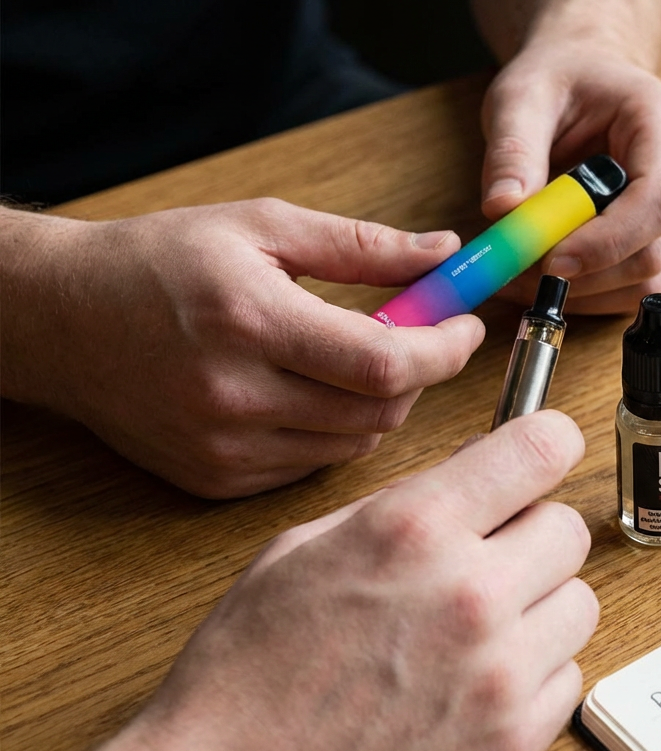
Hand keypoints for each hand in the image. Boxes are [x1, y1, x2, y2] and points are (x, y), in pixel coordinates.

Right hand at [0, 201, 483, 497]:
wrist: (61, 321)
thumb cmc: (159, 262)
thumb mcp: (261, 227)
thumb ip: (362, 245)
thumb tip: (444, 254)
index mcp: (250, 321)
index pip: (383, 362)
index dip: (443, 349)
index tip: (466, 326)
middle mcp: (234, 395)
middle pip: (379, 412)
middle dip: (420, 375)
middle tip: (421, 338)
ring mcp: (222, 448)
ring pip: (354, 445)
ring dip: (380, 406)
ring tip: (360, 361)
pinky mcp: (214, 480)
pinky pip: (312, 467)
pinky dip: (334, 434)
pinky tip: (313, 396)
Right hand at [82, 411, 596, 750]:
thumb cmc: (251, 671)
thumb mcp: (304, 549)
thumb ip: (403, 502)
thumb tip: (476, 467)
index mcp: (413, 532)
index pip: (541, 449)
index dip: (547, 442)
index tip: (543, 451)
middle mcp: (469, 596)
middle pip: (568, 528)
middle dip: (532, 532)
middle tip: (490, 553)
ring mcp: (498, 674)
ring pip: (579, 603)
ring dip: (539, 605)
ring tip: (478, 624)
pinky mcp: (512, 739)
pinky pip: (568, 677)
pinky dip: (535, 674)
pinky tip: (477, 677)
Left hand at [477, 38, 660, 313]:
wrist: (591, 76)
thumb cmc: (564, 80)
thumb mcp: (521, 98)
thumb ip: (511, 153)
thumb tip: (504, 212)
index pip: (660, 201)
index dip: (607, 243)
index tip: (548, 260)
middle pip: (659, 250)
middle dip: (587, 274)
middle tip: (521, 272)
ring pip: (655, 279)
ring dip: (589, 291)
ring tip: (529, 271)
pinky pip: (648, 284)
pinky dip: (598, 292)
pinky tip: (557, 273)